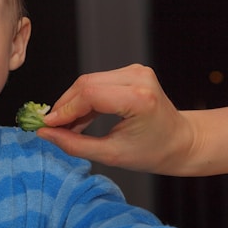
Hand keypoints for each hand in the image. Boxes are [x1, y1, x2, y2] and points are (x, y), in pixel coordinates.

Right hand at [38, 64, 191, 173]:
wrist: (182, 141)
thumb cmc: (154, 151)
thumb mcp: (111, 155)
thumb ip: (75, 144)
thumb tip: (46, 133)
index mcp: (139, 98)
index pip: (89, 95)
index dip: (64, 110)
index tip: (46, 125)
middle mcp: (138, 78)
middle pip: (86, 84)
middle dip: (64, 106)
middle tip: (50, 127)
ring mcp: (135, 71)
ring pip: (88, 82)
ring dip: (72, 103)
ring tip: (64, 127)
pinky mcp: (131, 72)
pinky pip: (97, 82)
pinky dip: (84, 100)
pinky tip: (78, 119)